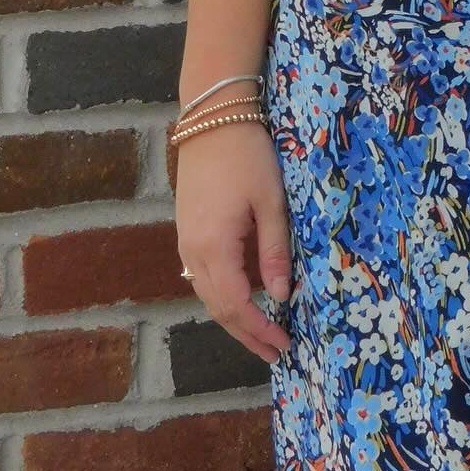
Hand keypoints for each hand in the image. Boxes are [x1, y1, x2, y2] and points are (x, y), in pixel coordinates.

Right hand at [174, 121, 293, 364]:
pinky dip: (223, 295)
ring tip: (263, 333)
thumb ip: (274, 252)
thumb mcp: (271, 202)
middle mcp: (193, 253)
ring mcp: (186, 243)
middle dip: (247, 333)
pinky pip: (203, 277)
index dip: (258, 330)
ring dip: (234, 317)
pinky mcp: (188, 232)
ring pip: (207, 295)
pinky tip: (243, 298)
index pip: (235, 305)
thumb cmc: (247, 156)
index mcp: (214, 248)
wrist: (212, 119)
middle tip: (276, 351)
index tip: (283, 345)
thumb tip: (279, 297)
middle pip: (217, 308)